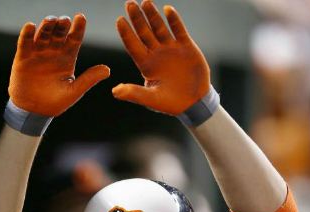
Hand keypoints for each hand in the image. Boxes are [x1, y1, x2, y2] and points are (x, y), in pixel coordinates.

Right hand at [8, 14, 109, 116]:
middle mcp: (54, 52)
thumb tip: (107, 70)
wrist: (34, 111)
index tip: (81, 17)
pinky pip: (25, 42)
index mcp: (68, 58)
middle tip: (65, 20)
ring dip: (46, 26)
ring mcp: (38, 53)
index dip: (78, 28)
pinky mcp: (23, 57)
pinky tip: (30, 26)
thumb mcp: (74, 92)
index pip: (75, 39)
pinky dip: (27, 33)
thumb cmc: (55, 102)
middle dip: (62, 25)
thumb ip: (89, 79)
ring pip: (43, 35)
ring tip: (50, 20)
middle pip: (59, 33)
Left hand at [112, 0, 209, 114]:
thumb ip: (134, 93)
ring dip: (153, 15)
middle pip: (144, 33)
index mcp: (146, 65)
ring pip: (160, 28)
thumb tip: (115, 92)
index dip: (126, 34)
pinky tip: (167, 9)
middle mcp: (156, 53)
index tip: (120, 21)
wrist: (194, 102)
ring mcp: (171, 48)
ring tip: (146, 2)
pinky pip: (179, 30)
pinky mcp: (186, 46)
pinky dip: (174, 20)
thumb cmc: (170, 103)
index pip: (133, 46)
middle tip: (129, 4)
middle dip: (137, 19)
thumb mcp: (151, 99)